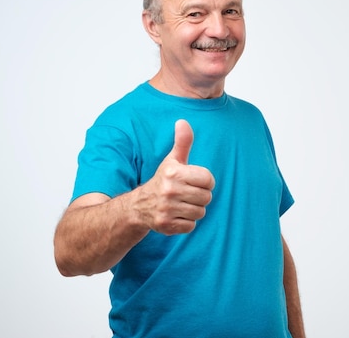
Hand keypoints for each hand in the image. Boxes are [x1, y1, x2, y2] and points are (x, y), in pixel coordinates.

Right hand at [136, 119, 214, 234]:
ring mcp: (166, 209)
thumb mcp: (172, 160)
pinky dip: (186, 222)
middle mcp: (169, 190)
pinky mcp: (166, 225)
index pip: (209, 180)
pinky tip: (176, 215)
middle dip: (200, 196)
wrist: (139, 206)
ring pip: (200, 212)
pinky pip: (191, 226)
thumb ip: (182, 142)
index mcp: (174, 173)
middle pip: (206, 197)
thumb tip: (183, 122)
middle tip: (187, 194)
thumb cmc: (163, 180)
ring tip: (182, 204)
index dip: (205, 181)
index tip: (194, 181)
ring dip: (193, 210)